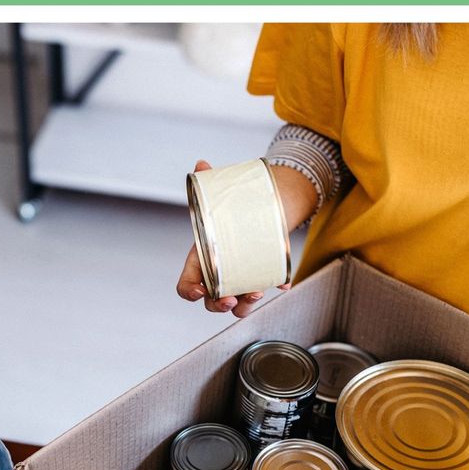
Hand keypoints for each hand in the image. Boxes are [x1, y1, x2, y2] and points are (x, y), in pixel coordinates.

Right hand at [176, 159, 292, 318]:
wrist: (260, 207)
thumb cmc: (232, 209)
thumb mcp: (220, 197)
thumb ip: (208, 183)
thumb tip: (201, 164)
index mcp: (202, 259)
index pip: (187, 285)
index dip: (189, 292)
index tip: (199, 292)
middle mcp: (219, 275)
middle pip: (211, 301)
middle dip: (220, 304)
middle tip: (231, 299)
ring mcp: (239, 279)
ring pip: (237, 304)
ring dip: (245, 305)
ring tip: (257, 291)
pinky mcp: (260, 277)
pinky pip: (265, 290)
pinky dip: (274, 287)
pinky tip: (282, 282)